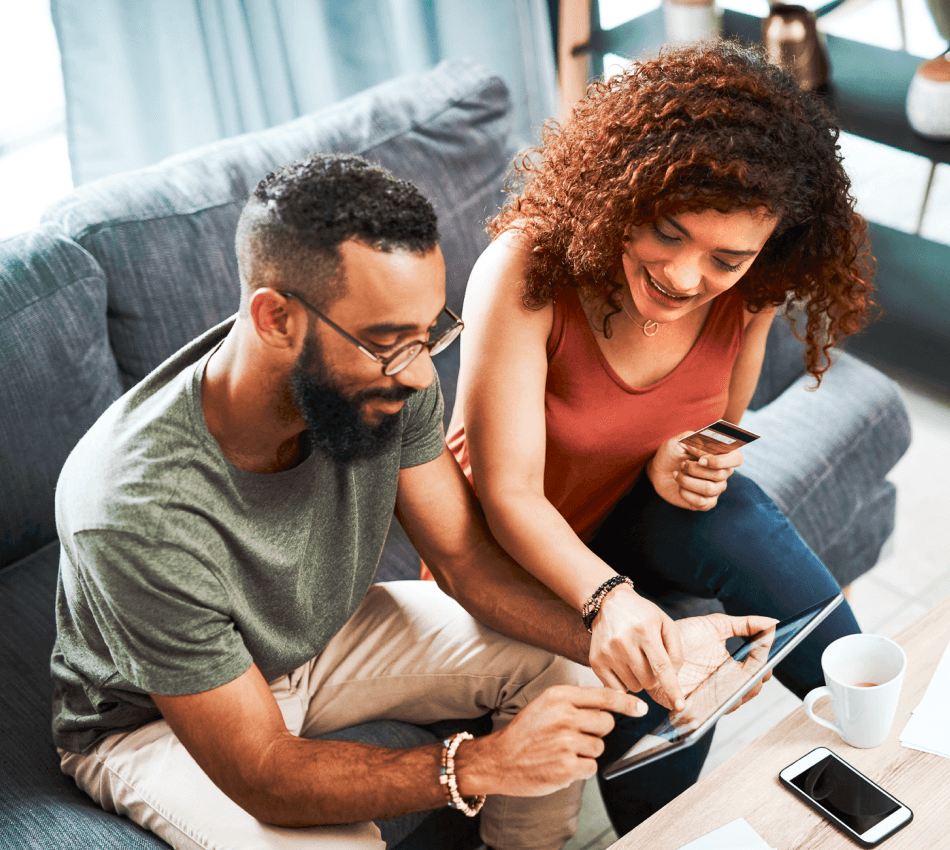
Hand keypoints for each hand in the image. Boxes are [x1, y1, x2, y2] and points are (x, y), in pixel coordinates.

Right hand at [456, 685, 646, 797]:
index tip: (641, 708)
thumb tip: (610, 707)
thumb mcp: (546, 704)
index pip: (603, 696)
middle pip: (607, 723)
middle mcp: (564, 716)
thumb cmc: (526, 732)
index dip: (626, 702)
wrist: (500, 759)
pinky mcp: (566, 767)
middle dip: (598, 731)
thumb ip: (575, 702)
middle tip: (578, 734)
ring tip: (564, 750)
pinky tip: (562, 763)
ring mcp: (566, 742)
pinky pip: (591, 767)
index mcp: (559, 696)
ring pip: (599, 747)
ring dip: (587, 751)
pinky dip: (581, 768)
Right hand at [589, 583, 685, 709]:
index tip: (680, 706)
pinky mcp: (595, 660)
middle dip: (654, 677)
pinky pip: (616, 689)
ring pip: (634, 687)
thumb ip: (675, 650)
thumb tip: (674, 679)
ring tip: (634, 660)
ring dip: (639, 679)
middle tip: (648, 660)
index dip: (672, 688)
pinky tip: (623, 666)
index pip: (661, 666)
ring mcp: (607, 652)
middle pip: (649, 680)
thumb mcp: (665, 622)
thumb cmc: (641, 614)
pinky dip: (624, 683)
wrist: (608, 602)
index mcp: (644, 630)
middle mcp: (623, 641)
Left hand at [644, 613, 778, 713]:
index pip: (758, 672)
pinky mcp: (688, 706)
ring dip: (739, 693)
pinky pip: (705, 714)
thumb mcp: (716, 626)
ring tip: (742, 681)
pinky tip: (719, 695)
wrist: (652, 640)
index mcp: (733, 669)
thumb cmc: (684, 635)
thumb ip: (744, 624)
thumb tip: (773, 623)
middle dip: (756, 681)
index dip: (764, 663)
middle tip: (757, 668)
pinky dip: (714, 707)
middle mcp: (723, 686)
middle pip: (749, 691)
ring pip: (732, 703)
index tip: (765, 650)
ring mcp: (707, 697)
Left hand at [647, 433, 743, 510]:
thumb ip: (697, 442)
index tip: (701, 460)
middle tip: (682, 464)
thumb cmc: (672, 453)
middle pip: (719, 475)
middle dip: (694, 469)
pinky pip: (702, 503)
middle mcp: (723, 473)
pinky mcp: (706, 503)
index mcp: (721, 455)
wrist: (658, 470)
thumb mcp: (680, 441)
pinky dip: (686, 494)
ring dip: (687, 481)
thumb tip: (708, 454)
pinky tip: (680, 488)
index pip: (737, 458)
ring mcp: (716, 489)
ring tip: (677, 475)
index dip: (721, 461)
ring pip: (709, 489)